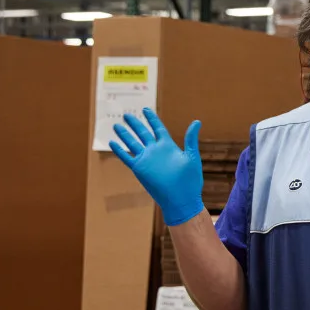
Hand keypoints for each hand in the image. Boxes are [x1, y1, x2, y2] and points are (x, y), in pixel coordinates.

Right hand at [109, 108, 203, 226]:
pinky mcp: (140, 170)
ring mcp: (147, 160)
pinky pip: (127, 158)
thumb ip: (191, 139)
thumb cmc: (190, 181)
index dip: (152, 119)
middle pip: (142, 133)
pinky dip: (119, 151)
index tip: (146, 109)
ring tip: (116, 125)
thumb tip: (197, 121)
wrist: (182, 200)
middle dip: (135, 124)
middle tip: (127, 115)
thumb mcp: (192, 156)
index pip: (158, 128)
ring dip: (124, 135)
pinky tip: (112, 143)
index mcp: (168, 146)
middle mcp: (156, 151)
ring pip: (133, 143)